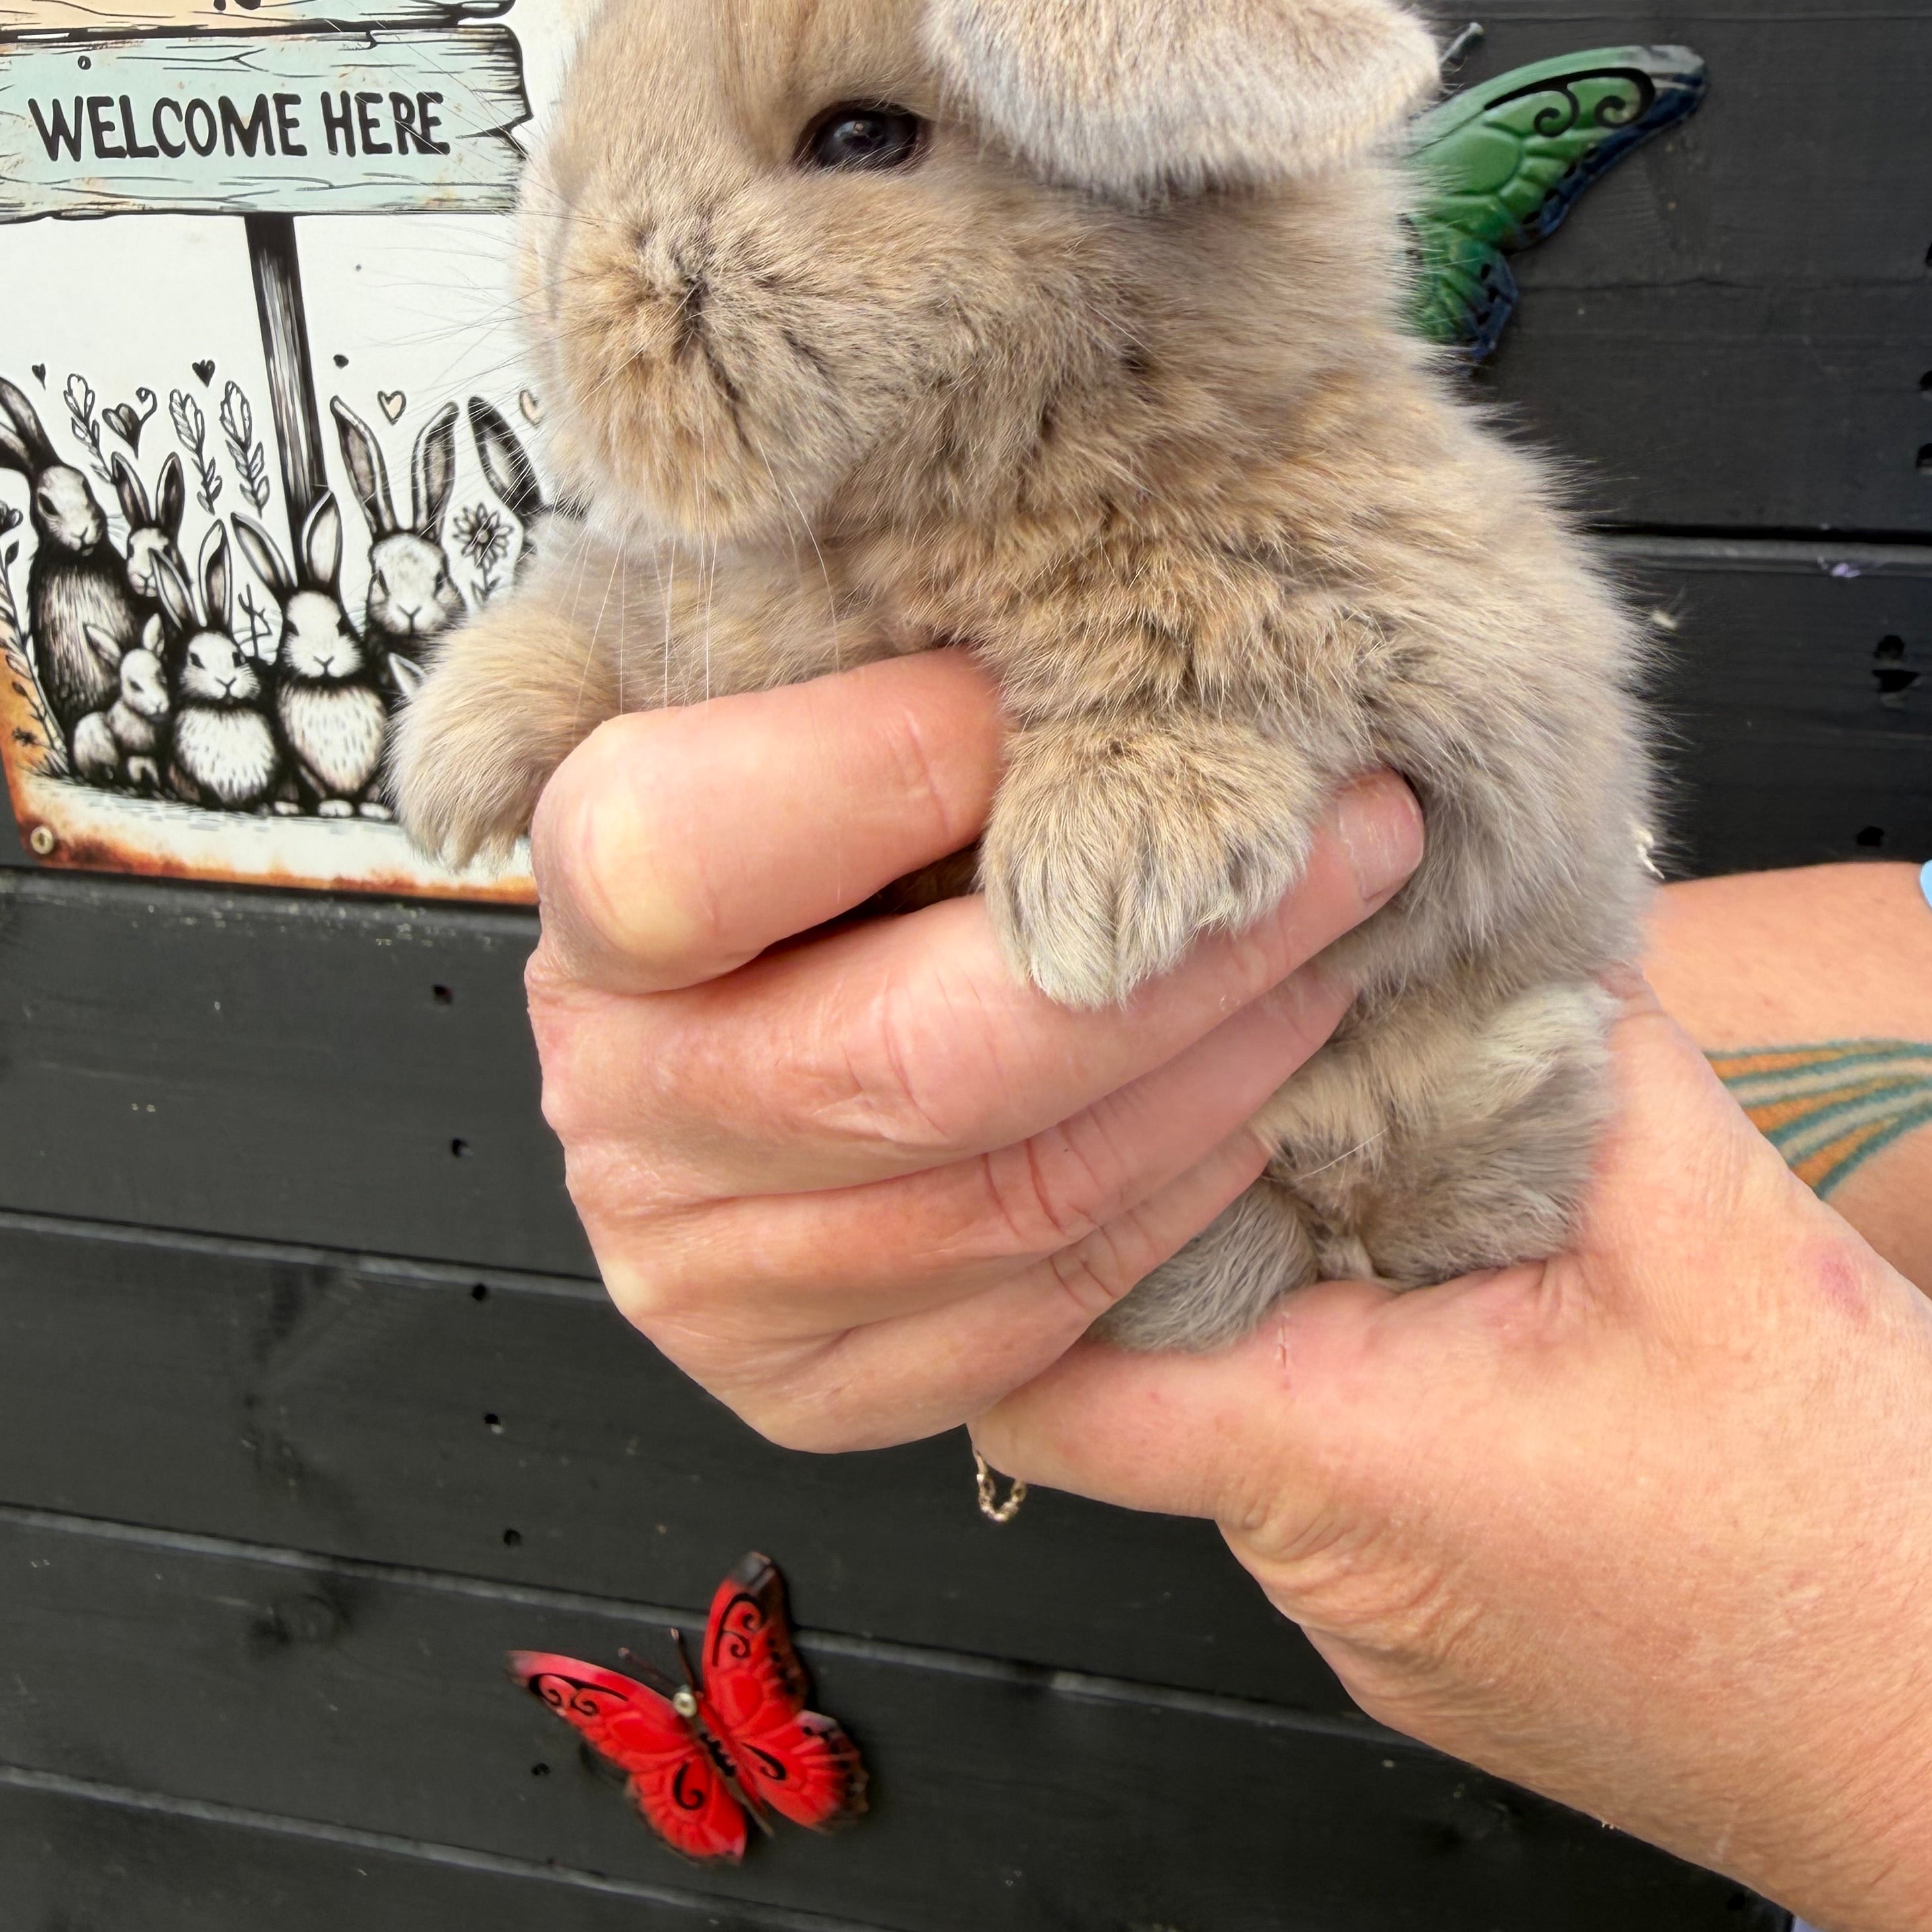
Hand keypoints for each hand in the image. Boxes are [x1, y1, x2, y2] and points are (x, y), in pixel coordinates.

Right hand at [523, 651, 1423, 1449]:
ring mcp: (697, 1268)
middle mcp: (617, 1101)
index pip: (680, 853)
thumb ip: (819, 620)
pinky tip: (1245, 1102)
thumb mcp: (786, 675)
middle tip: (1350, 843)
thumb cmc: (825, 815)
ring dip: (1216, 1073)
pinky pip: (1025, 1320)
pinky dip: (1171, 1207)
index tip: (1075, 699)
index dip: (889, 772)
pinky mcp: (801, 1384)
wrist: (776, 1004)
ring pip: (1001, 1200)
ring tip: (1332, 958)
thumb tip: (1002, 548)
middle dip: (1178, 951)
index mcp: (581, 906)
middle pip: (902, 1062)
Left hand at [975, 982, 1931, 1931]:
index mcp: (1335, 1462)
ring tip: (1405, 1172)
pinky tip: (1487, 1298)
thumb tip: (1489, 928)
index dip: (1030, 1236)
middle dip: (1195, 1218)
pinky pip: (1356, 1476)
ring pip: (1266, 1412)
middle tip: (1262, 1080)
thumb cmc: (1862, 1550)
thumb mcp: (1715, 1230)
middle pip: (1156, 1369)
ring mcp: (1385, 1624)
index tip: (1069, 1109)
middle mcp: (1323, 1572)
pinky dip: (1390, 1372)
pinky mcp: (1452, 1640)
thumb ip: (1578, 1054)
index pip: (1045, 1377)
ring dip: (1314, 1289)